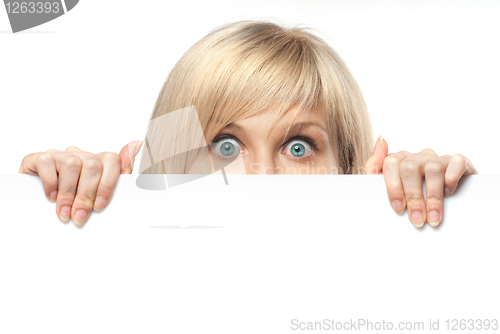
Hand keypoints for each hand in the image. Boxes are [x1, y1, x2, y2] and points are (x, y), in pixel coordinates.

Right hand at [18, 141, 143, 225]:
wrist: (40, 208)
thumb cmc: (75, 200)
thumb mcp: (101, 192)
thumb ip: (122, 171)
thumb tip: (136, 143)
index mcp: (97, 161)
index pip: (112, 160)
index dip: (107, 184)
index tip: (99, 206)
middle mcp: (80, 155)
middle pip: (92, 165)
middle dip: (87, 194)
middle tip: (80, 215)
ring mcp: (59, 155)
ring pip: (72, 163)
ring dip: (68, 192)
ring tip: (64, 211)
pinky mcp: (37, 158)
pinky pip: (47, 162)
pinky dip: (50, 183)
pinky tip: (51, 197)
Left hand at [363, 136, 477, 227]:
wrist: (450, 205)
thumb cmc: (415, 197)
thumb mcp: (390, 188)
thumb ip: (376, 167)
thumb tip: (381, 140)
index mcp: (401, 161)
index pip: (391, 163)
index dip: (393, 187)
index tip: (398, 208)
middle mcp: (419, 157)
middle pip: (410, 168)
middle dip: (413, 197)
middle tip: (417, 219)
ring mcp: (439, 158)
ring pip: (432, 168)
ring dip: (432, 197)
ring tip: (433, 217)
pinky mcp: (460, 162)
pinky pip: (456, 163)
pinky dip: (451, 180)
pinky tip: (449, 194)